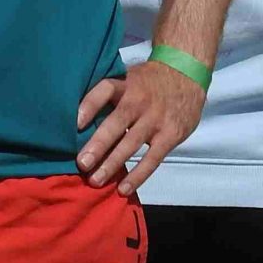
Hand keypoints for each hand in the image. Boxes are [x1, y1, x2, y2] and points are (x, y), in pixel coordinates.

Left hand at [75, 62, 206, 195]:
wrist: (187, 73)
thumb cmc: (149, 80)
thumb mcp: (130, 76)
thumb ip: (111, 92)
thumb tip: (79, 114)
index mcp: (126, 83)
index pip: (105, 90)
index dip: (89, 105)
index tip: (74, 123)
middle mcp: (139, 101)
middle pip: (116, 122)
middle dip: (98, 144)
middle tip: (81, 163)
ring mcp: (156, 119)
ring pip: (131, 143)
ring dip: (113, 163)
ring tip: (95, 180)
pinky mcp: (170, 135)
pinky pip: (152, 159)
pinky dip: (138, 175)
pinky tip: (124, 189)